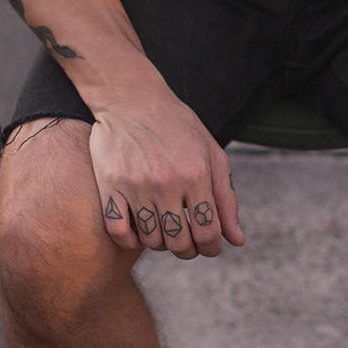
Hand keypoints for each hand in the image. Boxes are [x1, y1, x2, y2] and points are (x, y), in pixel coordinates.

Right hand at [88, 81, 243, 259]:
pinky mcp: (109, 185)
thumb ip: (226, 198)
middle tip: (187, 242)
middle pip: (179, 242)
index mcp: (196, 174)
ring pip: (151, 240)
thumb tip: (237, 240)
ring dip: (161, 244)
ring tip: (165, 230)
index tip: (210, 247)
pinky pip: (119, 231)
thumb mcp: (212, 154)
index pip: (208, 232)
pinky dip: (130, 241)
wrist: (131, 98)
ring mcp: (135, 185)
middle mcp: (166, 182)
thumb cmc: (177, 126)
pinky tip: (140, 231)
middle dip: (188, 250)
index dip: (212, 248)